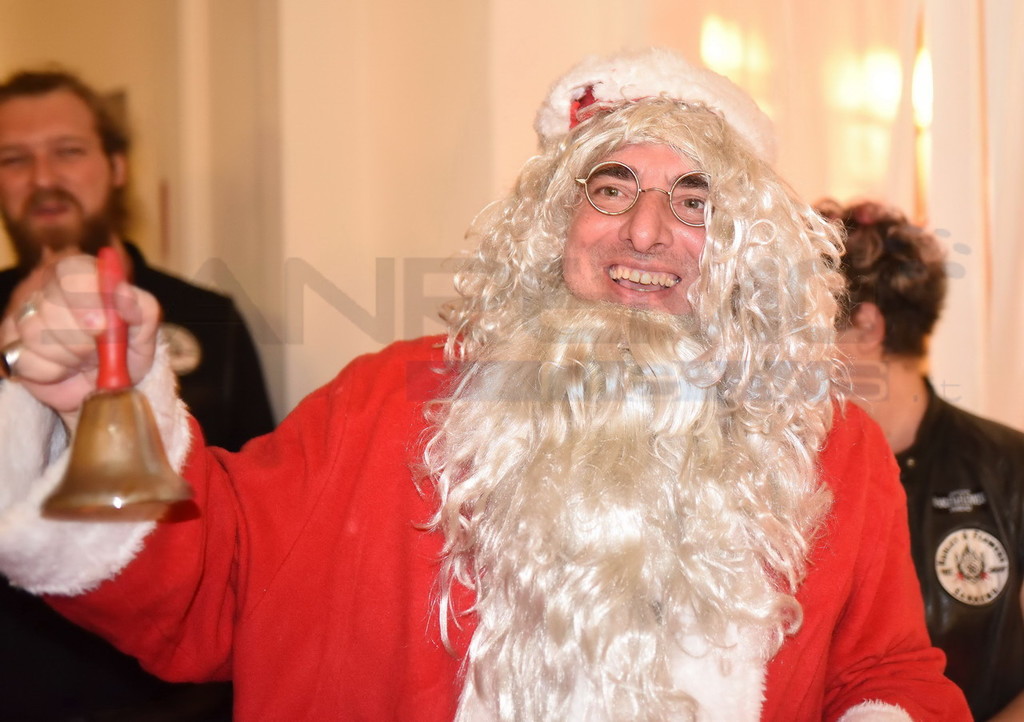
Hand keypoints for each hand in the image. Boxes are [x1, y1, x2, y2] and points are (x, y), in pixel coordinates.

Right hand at [0, 254, 160, 428]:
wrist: (105, 386)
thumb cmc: (124, 349)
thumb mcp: (144, 329)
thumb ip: (143, 307)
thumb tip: (124, 293)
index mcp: (81, 273)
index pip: (71, 270)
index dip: (86, 299)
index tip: (104, 326)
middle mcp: (46, 288)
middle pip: (51, 305)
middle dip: (82, 337)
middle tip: (97, 347)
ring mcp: (22, 316)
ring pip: (35, 333)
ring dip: (68, 356)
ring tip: (82, 358)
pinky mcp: (8, 345)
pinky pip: (24, 359)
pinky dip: (50, 372)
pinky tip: (62, 368)